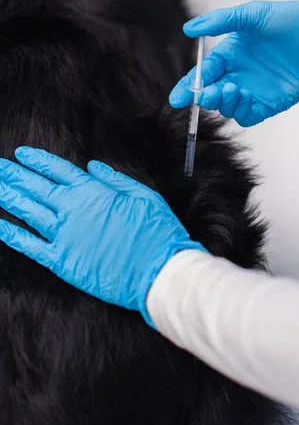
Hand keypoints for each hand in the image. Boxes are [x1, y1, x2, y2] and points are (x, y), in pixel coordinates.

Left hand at [0, 147, 205, 326]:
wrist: (158, 271)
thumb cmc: (156, 233)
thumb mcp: (144, 196)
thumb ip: (116, 179)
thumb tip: (93, 166)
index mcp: (94, 191)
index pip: (58, 170)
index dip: (38, 160)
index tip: (21, 154)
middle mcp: (74, 209)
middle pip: (37, 187)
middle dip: (14, 175)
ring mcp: (65, 235)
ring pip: (28, 212)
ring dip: (8, 197)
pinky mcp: (62, 261)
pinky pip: (30, 246)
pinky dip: (12, 235)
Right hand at [169, 0, 298, 125]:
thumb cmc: (287, 19)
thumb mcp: (250, 15)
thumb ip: (219, 22)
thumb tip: (188, 28)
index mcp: (229, 55)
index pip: (203, 74)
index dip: (189, 86)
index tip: (178, 97)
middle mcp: (238, 75)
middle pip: (212, 94)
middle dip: (205, 96)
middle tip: (208, 92)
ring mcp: (253, 90)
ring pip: (227, 106)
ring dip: (223, 102)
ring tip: (232, 87)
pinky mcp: (270, 103)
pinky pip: (248, 115)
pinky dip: (241, 111)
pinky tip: (243, 96)